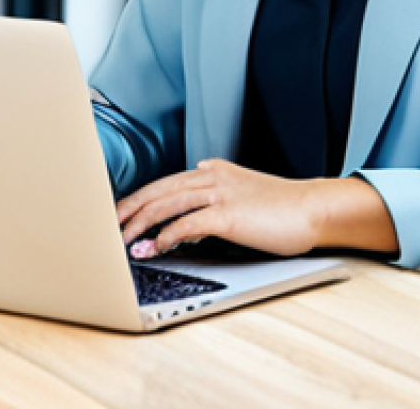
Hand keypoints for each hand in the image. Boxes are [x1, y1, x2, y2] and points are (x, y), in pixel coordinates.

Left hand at [117, 159, 322, 258]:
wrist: (312, 209)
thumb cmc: (282, 209)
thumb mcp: (243, 197)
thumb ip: (215, 201)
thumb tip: (187, 221)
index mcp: (214, 171)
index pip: (165, 182)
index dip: (139, 199)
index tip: (119, 215)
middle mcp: (213, 176)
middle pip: (158, 189)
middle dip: (128, 209)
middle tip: (106, 228)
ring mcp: (220, 192)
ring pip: (166, 203)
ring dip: (140, 224)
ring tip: (121, 241)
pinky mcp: (228, 213)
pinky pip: (187, 223)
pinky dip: (165, 235)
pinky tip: (153, 247)